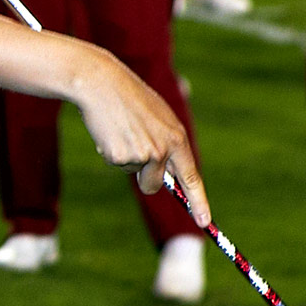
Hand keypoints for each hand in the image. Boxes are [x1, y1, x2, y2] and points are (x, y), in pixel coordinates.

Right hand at [69, 46, 208, 222]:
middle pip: (154, 184)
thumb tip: (167, 177)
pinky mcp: (119, 157)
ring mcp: (141, 154)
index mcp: (177, 138)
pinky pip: (116, 165)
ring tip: (120, 130)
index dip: (199, 202)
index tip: (204, 222)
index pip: (191, 177)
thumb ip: (166, 146)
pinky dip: (110, 152)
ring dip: (124, 158)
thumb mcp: (157, 120)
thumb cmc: (129, 99)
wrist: (101, 83)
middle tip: (133, 146)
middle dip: (143, 176)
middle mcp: (163, 149)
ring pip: (133, 174)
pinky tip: (109, 132)